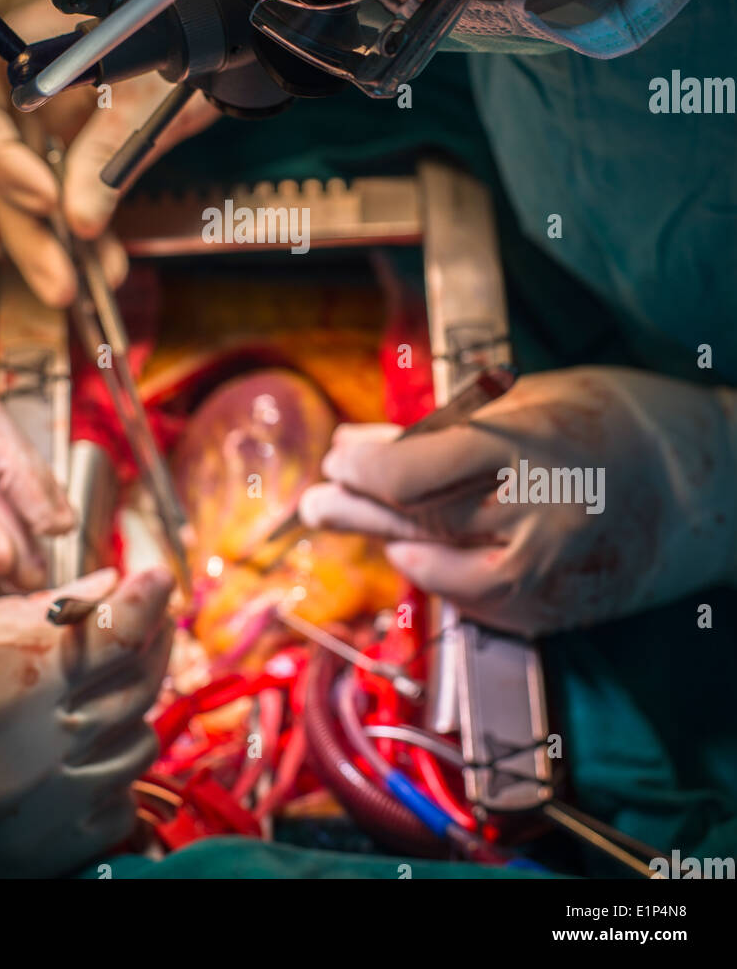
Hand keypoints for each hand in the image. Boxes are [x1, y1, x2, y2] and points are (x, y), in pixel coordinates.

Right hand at [0, 0, 218, 306]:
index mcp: (22, 51)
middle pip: (1, 170)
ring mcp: (50, 128)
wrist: (218, 28)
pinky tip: (109, 268)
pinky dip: (88, 238)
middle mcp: (24, 94)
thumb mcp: (149, 86)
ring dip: (57, 248)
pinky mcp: (79, 157)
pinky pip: (72, 203)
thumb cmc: (181, 26)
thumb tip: (76, 219)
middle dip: (28, 231)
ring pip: (33, 199)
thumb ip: (108, 147)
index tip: (45, 197)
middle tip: (59, 282)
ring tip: (84, 292)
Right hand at [0, 567, 172, 875]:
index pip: (119, 634)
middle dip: (148, 640)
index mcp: (11, 679)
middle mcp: (37, 747)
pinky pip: (117, 806)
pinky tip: (85, 749)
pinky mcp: (40, 852)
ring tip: (96, 688)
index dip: (150, 598)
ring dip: (128, 707)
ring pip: (136, 744)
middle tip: (140, 619)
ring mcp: (43, 807)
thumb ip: (39, 611)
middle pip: (137, 684)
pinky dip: (113, 773)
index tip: (159, 579)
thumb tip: (107, 587)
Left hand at [299, 367, 736, 635]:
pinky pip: (475, 605)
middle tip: (316, 501)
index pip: (408, 473)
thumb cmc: (617, 422)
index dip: (360, 469)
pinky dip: (439, 579)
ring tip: (348, 522)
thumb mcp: (529, 401)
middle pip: (414, 522)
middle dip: (355, 509)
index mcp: (525, 448)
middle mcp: (531, 516)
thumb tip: (367, 446)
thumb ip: (447, 430)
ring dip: (386, 544)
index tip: (338, 455)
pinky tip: (416, 559)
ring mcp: (545, 572)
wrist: (708, 488)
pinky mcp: (554, 612)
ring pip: (436, 570)